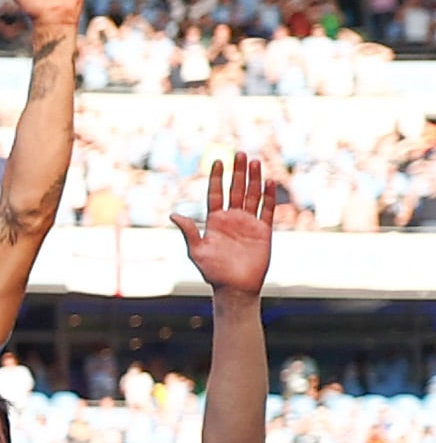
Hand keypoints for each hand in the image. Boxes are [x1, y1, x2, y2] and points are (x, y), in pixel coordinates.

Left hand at [172, 152, 276, 299]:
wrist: (235, 288)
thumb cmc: (213, 272)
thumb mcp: (197, 251)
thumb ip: (189, 231)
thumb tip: (174, 214)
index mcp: (214, 221)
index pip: (216, 193)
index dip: (217, 178)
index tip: (218, 161)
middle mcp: (232, 218)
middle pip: (236, 190)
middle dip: (238, 172)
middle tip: (241, 153)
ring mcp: (248, 223)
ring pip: (252, 196)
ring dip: (254, 179)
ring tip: (255, 162)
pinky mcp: (263, 231)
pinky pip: (267, 210)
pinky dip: (268, 197)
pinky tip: (268, 182)